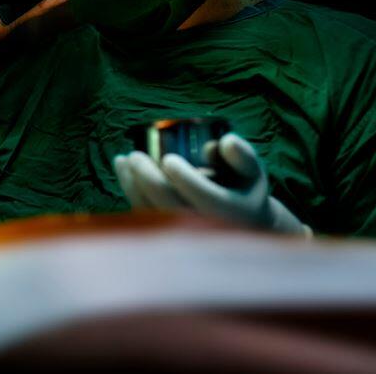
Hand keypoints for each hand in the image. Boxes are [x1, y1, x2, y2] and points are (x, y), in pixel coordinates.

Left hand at [114, 133, 311, 236]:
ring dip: (133, 185)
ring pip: (152, 213)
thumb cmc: (244, 191)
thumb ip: (243, 155)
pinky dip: (129, 193)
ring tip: (123, 160)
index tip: (169, 159)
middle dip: (149, 179)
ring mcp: (184, 235)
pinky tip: (122, 170)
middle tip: (136, 155)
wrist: (239, 227)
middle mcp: (205, 228)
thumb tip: (224, 141)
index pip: (204, 197)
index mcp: (230, 212)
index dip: (184, 179)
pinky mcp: (166, 235)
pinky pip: (144, 216)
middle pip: (170, 206)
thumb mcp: (253, 172)